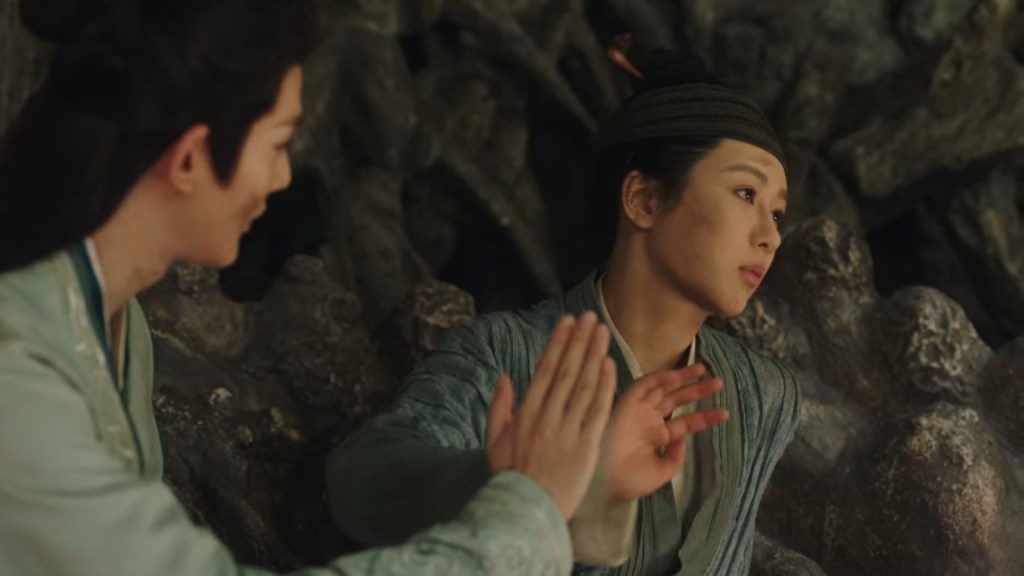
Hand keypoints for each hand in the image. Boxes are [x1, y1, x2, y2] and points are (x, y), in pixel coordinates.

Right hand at [485, 312, 616, 518]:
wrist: (526, 512)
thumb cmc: (510, 478)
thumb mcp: (494, 442)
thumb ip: (499, 407)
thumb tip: (504, 376)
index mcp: (525, 414)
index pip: (544, 370)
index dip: (557, 344)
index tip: (566, 322)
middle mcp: (546, 418)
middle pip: (566, 372)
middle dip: (578, 341)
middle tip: (589, 318)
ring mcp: (567, 432)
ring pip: (584, 386)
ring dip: (594, 356)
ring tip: (602, 332)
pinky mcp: (586, 447)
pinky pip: (597, 411)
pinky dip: (604, 387)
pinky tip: (609, 366)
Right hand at [603, 363, 728, 501]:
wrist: (603, 480)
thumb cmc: (629, 480)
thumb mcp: (661, 472)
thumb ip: (676, 456)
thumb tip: (683, 437)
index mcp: (654, 437)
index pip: (684, 423)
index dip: (705, 417)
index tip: (724, 413)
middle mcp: (647, 420)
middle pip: (676, 401)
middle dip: (696, 391)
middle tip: (718, 383)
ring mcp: (637, 410)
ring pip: (662, 389)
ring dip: (682, 379)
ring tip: (703, 370)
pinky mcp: (626, 403)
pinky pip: (644, 385)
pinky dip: (659, 379)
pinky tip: (676, 375)